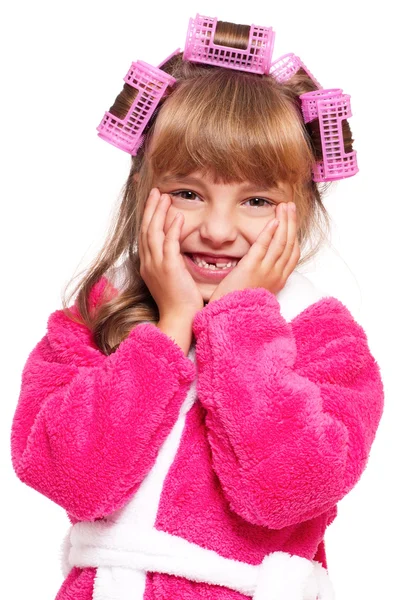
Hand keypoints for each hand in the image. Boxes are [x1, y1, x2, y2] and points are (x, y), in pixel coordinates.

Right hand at [138, 188, 203, 319]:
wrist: (179, 319)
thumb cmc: (179, 301)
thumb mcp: (170, 278)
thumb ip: (169, 261)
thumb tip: (175, 250)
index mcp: (148, 265)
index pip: (145, 235)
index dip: (148, 216)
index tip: (153, 201)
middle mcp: (148, 263)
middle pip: (146, 229)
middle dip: (150, 209)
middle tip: (156, 192)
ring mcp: (157, 266)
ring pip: (154, 233)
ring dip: (159, 213)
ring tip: (165, 197)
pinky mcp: (169, 269)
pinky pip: (169, 244)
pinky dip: (172, 229)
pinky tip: (177, 216)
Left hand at [208, 202, 299, 302]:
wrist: (230, 318)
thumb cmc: (239, 305)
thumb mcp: (258, 290)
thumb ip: (262, 276)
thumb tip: (262, 264)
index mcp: (278, 281)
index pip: (293, 255)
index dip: (294, 235)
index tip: (292, 222)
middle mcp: (275, 275)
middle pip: (289, 244)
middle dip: (291, 223)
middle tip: (290, 207)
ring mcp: (265, 272)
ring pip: (280, 242)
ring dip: (283, 222)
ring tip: (283, 206)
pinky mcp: (250, 269)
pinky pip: (263, 247)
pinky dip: (269, 232)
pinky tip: (273, 220)